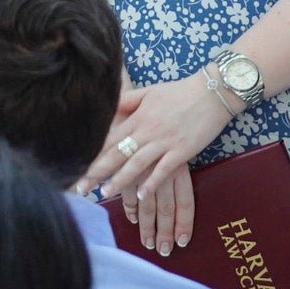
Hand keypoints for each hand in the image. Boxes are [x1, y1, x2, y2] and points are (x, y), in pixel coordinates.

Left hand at [82, 76, 228, 253]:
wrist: (212, 93)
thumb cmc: (179, 92)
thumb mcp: (148, 92)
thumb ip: (127, 101)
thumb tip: (107, 108)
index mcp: (137, 117)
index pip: (109, 138)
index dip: (93, 153)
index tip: (77, 165)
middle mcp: (147, 130)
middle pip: (118, 153)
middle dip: (98, 171)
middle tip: (81, 187)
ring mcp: (165, 141)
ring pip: (137, 163)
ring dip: (121, 179)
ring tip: (105, 193)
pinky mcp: (183, 151)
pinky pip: (164, 169)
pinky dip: (152, 182)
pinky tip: (142, 195)